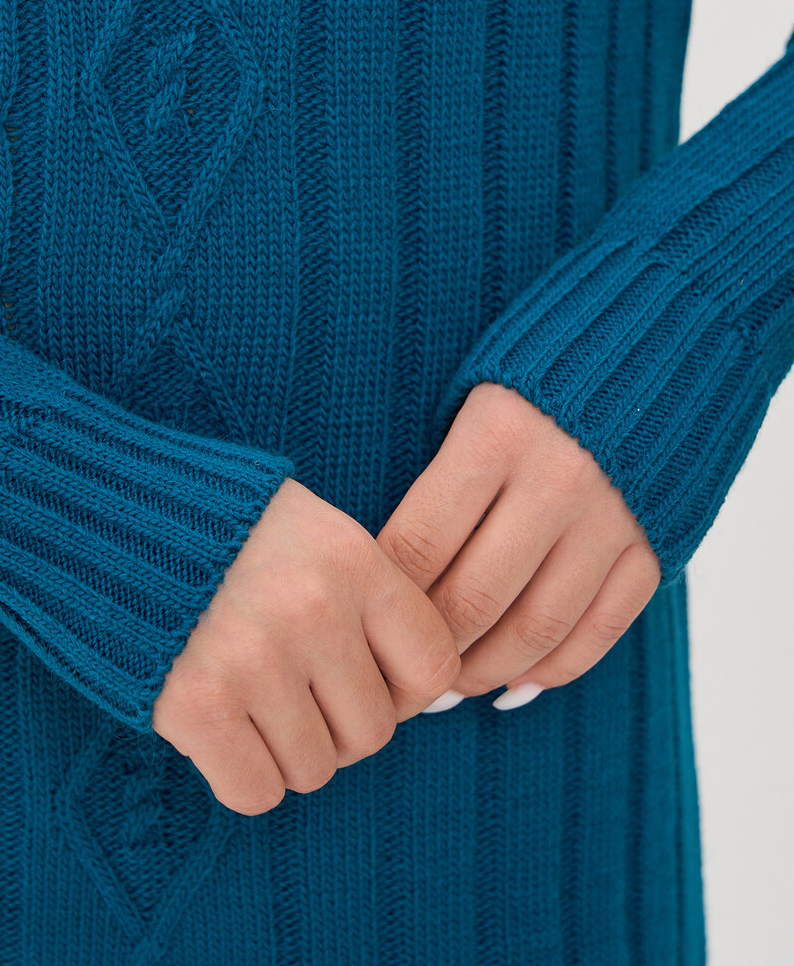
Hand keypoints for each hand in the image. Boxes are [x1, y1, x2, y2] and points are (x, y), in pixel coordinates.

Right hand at [151, 478, 460, 815]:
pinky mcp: (197, 704)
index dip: (406, 690)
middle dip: (338, 725)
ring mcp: (255, 659)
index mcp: (352, 560)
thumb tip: (419, 693)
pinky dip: (242, 775)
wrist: (111, 518)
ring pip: (315, 769)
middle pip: (372, 731)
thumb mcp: (313, 531)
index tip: (369, 680)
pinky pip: (256, 793)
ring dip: (286, 750)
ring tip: (251, 699)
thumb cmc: (226, 532)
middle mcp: (313, 610)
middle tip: (294, 691)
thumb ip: (367, 598)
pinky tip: (222, 728)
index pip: (433, 666)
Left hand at [375, 382, 660, 708]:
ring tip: (450, 684)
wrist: (658, 340)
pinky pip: (600, 630)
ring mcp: (612, 516)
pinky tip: (516, 684)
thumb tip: (388, 571)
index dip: (386, 594)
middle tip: (402, 666)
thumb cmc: (535, 371)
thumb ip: (439, 473)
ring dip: (484, 672)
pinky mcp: (656, 542)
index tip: (365, 617)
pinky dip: (553, 670)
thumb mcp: (473, 394)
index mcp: (497, 433)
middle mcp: (558, 479)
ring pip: (536, 630)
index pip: (420, 543)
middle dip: (428, 646)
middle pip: (473, 599)